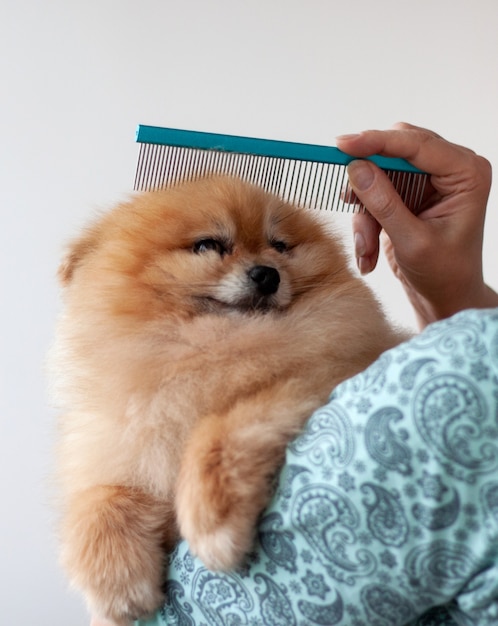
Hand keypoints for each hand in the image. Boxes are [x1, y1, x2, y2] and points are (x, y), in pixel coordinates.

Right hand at [336, 122, 497, 327]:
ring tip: (366, 248)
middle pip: (394, 152)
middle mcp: (449, 170)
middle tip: (349, 200)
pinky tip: (368, 250)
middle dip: (369, 185)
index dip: (377, 141)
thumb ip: (384, 204)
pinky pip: (374, 194)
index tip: (343, 145)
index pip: (417, 144)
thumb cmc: (444, 274)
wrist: (445, 298)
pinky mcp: (408, 195)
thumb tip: (356, 168)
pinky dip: (365, 221)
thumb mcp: (413, 242)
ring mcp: (427, 181)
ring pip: (378, 176)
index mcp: (466, 174)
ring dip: (366, 213)